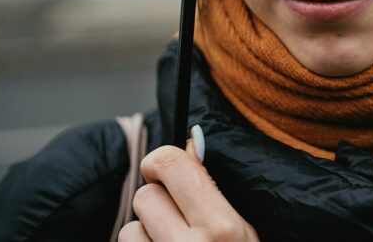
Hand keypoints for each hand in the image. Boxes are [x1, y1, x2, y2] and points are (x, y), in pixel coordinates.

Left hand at [119, 128, 259, 240]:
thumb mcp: (243, 230)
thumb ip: (213, 190)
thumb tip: (191, 142)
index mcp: (220, 227)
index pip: (170, 165)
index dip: (161, 160)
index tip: (164, 166)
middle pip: (146, 195)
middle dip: (158, 201)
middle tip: (177, 215)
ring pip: (130, 228)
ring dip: (147, 232)